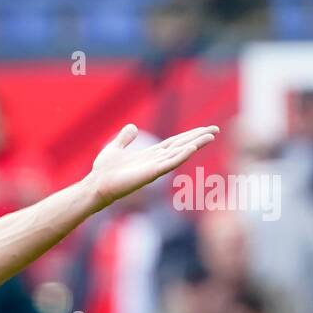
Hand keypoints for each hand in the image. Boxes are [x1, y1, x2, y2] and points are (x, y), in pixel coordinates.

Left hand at [85, 123, 218, 209]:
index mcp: (150, 155)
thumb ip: (124, 138)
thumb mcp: (114, 148)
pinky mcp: (150, 174)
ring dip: (195, 145)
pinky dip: (181, 156)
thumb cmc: (104, 171)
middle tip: (215, 130)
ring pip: (179, 154)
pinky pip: (169, 164)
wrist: (96, 185)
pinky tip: (193, 148)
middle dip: (198, 138)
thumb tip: (132, 127)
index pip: (174, 143)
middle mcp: (155, 161)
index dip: (189, 136)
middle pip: (181, 146)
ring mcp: (154, 168)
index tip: (204, 129)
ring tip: (211, 136)